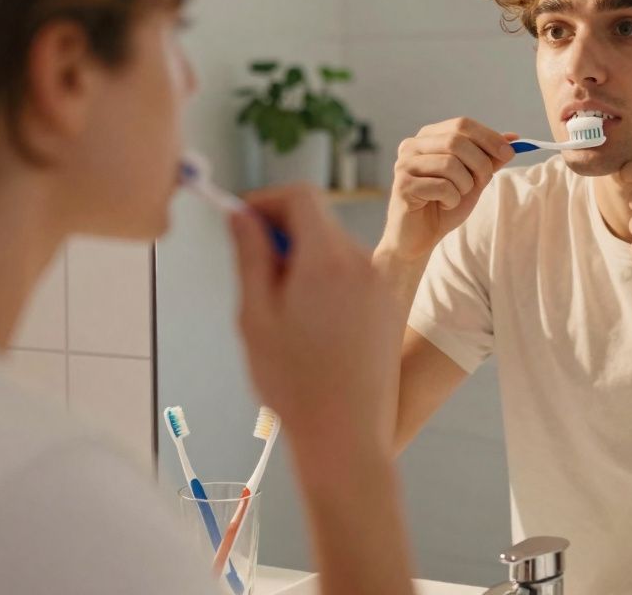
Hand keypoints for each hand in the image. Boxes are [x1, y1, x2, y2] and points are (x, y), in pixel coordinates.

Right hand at [229, 185, 402, 444]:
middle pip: (319, 222)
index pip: (301, 196)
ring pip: (335, 250)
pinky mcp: (390, 307)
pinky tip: (312, 326)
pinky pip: (354, 276)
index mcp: (327, 260)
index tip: (242, 223)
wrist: (346, 435)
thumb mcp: (255, 316)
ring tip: (283, 312)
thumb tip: (241, 216)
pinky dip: (329, 282)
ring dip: (305, 261)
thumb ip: (249, 256)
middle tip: (255, 277)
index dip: (267, 201)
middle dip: (283, 235)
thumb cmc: (293, 382)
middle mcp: (362, 263)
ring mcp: (381, 285)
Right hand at [378, 118, 513, 262]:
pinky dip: (452, 199)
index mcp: (428, 137)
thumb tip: (512, 137)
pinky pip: (442, 186)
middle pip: (456, 141)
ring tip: (457, 195)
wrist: (419, 237)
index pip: (462, 124)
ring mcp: (404, 164)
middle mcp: (412, 145)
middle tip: (484, 181)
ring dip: (465, 185)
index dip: (489, 137)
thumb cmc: (443, 205)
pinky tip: (443, 204)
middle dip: (480, 163)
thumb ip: (489, 158)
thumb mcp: (473, 178)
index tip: (509, 153)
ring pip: (450, 164)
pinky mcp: (403, 185)